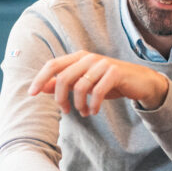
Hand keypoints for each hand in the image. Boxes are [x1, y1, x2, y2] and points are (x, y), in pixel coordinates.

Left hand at [27, 50, 168, 115]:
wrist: (139, 81)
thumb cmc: (109, 83)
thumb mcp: (84, 84)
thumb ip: (65, 84)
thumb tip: (43, 87)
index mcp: (78, 57)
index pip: (52, 65)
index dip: (40, 79)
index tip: (32, 94)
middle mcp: (88, 57)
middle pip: (63, 78)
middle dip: (61, 99)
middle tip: (66, 111)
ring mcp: (102, 63)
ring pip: (79, 86)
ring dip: (79, 104)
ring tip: (83, 113)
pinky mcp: (115, 72)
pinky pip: (97, 91)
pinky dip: (92, 105)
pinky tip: (93, 111)